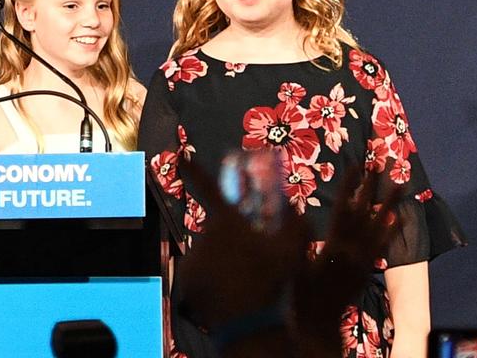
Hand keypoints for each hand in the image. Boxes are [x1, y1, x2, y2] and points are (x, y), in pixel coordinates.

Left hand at [174, 159, 308, 327]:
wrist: (248, 321)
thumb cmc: (272, 281)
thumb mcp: (293, 250)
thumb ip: (297, 224)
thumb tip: (296, 207)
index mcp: (228, 221)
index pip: (208, 187)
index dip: (195, 169)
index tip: (180, 156)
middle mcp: (204, 234)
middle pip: (219, 232)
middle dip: (232, 243)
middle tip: (251, 265)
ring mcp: (193, 255)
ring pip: (211, 254)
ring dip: (223, 263)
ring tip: (242, 283)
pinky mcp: (186, 276)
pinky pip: (201, 272)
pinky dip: (212, 279)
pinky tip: (227, 292)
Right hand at [293, 168, 401, 353]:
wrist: (318, 320)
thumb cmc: (300, 292)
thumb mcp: (293, 262)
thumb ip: (297, 236)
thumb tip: (294, 209)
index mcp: (332, 244)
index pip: (344, 208)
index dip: (350, 186)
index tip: (355, 166)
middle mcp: (352, 249)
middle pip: (364, 212)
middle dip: (370, 187)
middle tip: (379, 164)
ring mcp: (363, 259)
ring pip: (380, 226)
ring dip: (391, 204)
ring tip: (401, 184)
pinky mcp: (367, 269)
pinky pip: (383, 247)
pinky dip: (392, 232)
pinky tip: (399, 219)